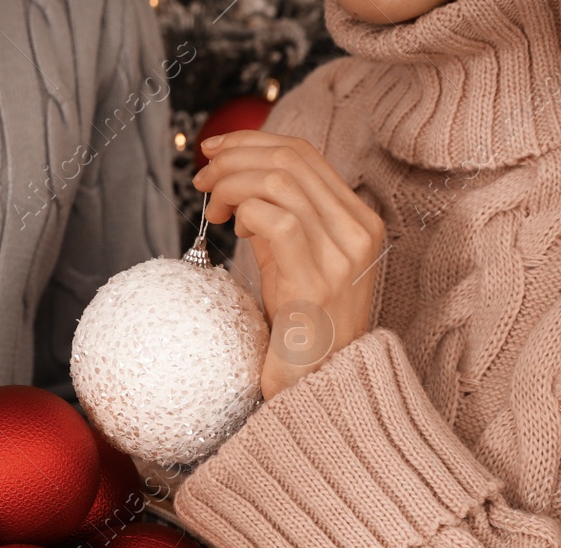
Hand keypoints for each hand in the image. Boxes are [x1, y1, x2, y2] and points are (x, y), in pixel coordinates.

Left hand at [193, 130, 385, 398]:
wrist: (322, 391)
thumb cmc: (301, 335)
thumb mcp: (293, 268)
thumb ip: (278, 225)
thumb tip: (241, 190)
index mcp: (359, 221)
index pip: (306, 155)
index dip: (253, 142)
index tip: (214, 151)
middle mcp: (358, 231)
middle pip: (292, 159)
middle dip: (235, 156)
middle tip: (202, 179)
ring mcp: (343, 255)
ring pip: (281, 181)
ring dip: (231, 182)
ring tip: (210, 207)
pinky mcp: (317, 280)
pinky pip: (277, 220)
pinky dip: (245, 212)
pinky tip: (231, 229)